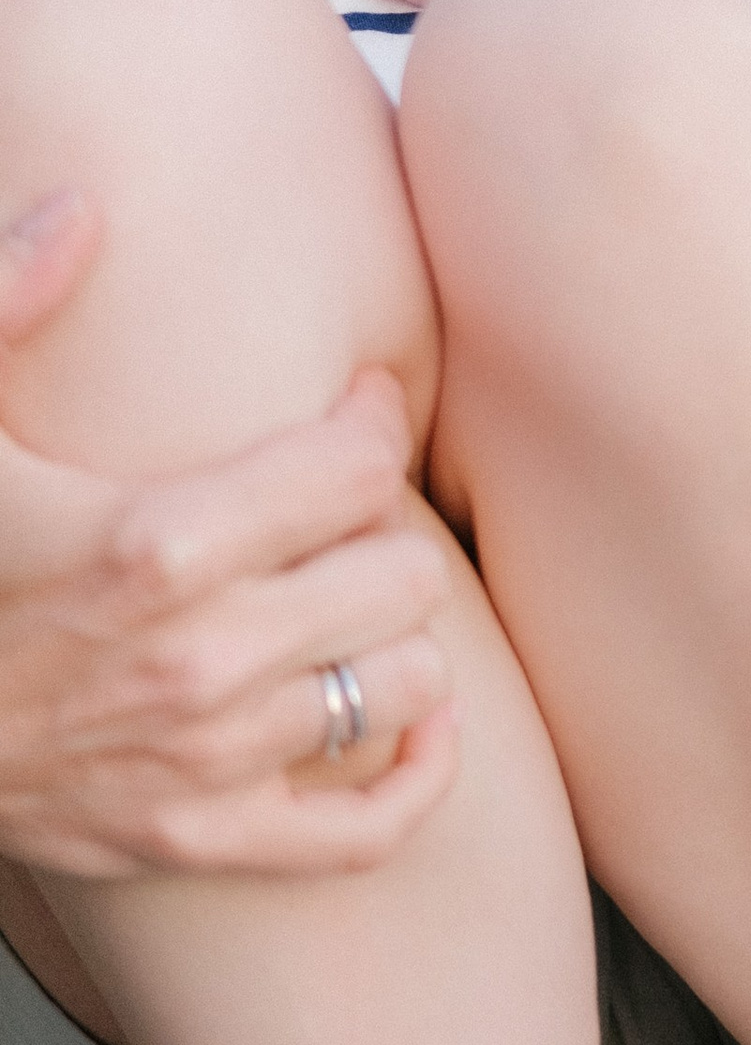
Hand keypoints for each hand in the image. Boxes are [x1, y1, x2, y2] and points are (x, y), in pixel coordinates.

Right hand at [0, 194, 459, 878]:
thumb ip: (7, 299)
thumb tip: (83, 206)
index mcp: (155, 541)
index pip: (360, 466)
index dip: (370, 419)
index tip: (350, 406)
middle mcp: (201, 657)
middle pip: (405, 573)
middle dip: (383, 528)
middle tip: (335, 511)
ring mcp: (205, 760)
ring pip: (405, 684)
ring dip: (393, 635)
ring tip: (347, 596)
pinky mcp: (195, 838)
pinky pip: (364, 830)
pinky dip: (412, 776)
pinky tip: (415, 723)